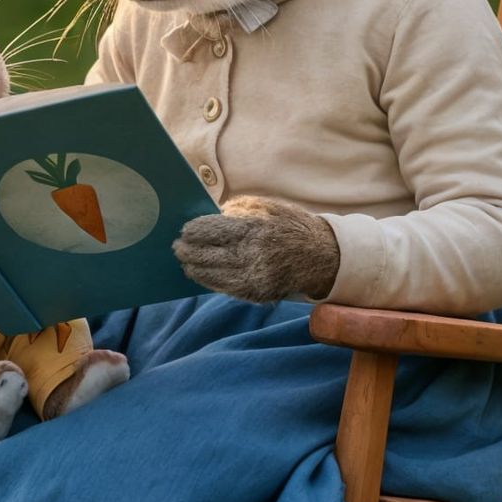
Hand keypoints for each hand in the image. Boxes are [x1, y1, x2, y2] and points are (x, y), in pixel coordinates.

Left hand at [173, 195, 340, 302]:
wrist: (325, 257)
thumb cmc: (293, 227)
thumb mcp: (271, 207)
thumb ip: (242, 208)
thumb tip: (215, 213)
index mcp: (257, 230)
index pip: (216, 231)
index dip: (196, 231)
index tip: (184, 230)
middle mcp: (255, 256)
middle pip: (211, 256)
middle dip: (190, 252)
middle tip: (176, 248)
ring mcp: (257, 278)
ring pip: (216, 276)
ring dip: (196, 270)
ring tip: (185, 264)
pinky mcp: (259, 294)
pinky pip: (228, 289)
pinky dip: (211, 283)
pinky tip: (202, 276)